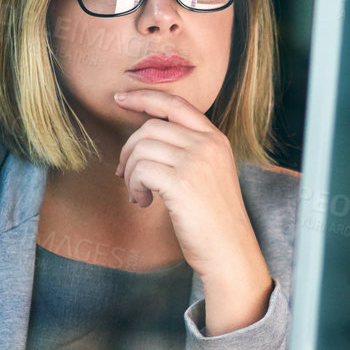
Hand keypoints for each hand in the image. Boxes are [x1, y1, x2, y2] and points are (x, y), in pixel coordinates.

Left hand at [114, 89, 271, 333]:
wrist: (229, 251)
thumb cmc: (213, 220)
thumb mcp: (208, 175)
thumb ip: (187, 151)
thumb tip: (143, 139)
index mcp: (216, 140)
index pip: (176, 104)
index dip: (144, 98)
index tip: (120, 98)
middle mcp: (208, 145)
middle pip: (150, 128)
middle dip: (129, 150)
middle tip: (125, 175)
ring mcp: (197, 162)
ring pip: (141, 148)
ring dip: (130, 173)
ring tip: (139, 194)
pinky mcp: (182, 183)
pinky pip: (140, 170)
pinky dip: (133, 186)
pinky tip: (143, 202)